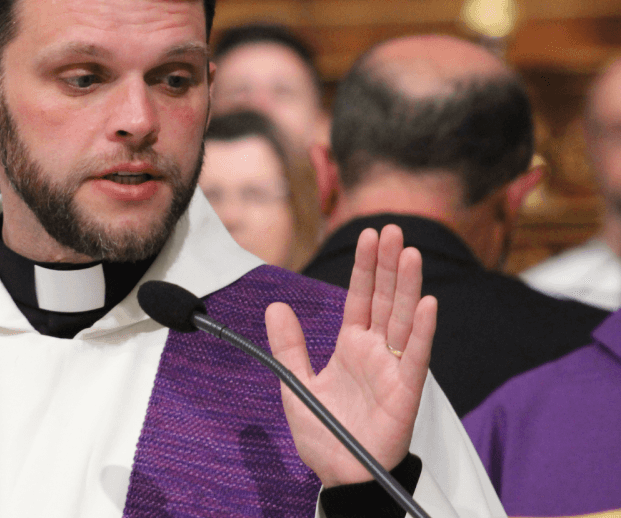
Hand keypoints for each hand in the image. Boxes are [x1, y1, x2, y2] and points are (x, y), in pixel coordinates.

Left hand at [266, 225, 435, 486]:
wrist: (340, 474)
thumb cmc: (325, 433)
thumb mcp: (296, 383)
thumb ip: (289, 346)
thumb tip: (276, 306)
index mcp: (352, 346)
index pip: (361, 297)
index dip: (365, 267)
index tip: (369, 235)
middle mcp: (376, 352)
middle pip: (386, 299)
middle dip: (388, 264)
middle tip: (392, 228)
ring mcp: (393, 370)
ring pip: (403, 319)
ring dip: (407, 287)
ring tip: (409, 253)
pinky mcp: (406, 392)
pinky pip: (415, 357)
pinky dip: (422, 330)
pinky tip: (427, 303)